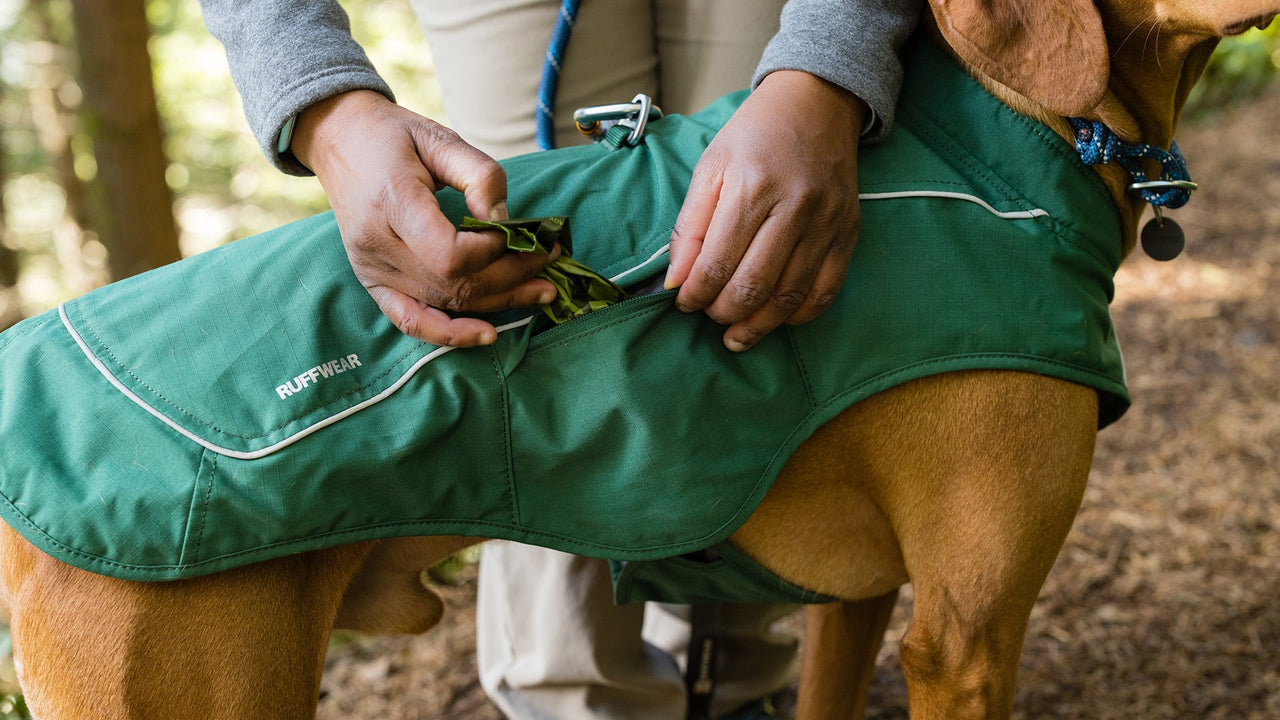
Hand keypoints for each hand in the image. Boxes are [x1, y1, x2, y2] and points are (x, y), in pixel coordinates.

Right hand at [291, 91, 557, 346]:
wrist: (340, 142)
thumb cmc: (393, 137)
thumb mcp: (440, 138)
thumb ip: (480, 176)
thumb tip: (506, 222)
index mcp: (391, 202)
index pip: (449, 254)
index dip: (491, 252)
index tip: (516, 232)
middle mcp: (377, 245)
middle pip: (455, 283)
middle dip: (512, 276)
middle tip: (551, 257)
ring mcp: (373, 270)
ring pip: (445, 303)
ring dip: (500, 302)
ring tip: (543, 289)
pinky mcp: (373, 283)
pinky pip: (411, 321)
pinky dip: (450, 335)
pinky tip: (488, 334)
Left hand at [664, 71, 866, 351]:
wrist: (817, 104)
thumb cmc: (755, 135)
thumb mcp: (710, 167)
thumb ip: (690, 227)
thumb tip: (676, 281)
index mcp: (751, 187)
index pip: (717, 263)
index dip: (695, 295)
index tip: (684, 302)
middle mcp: (793, 206)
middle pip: (753, 286)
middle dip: (723, 313)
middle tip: (709, 315)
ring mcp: (826, 222)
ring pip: (789, 297)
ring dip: (758, 325)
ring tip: (736, 334)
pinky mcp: (847, 233)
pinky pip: (825, 291)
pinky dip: (798, 315)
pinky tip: (776, 319)